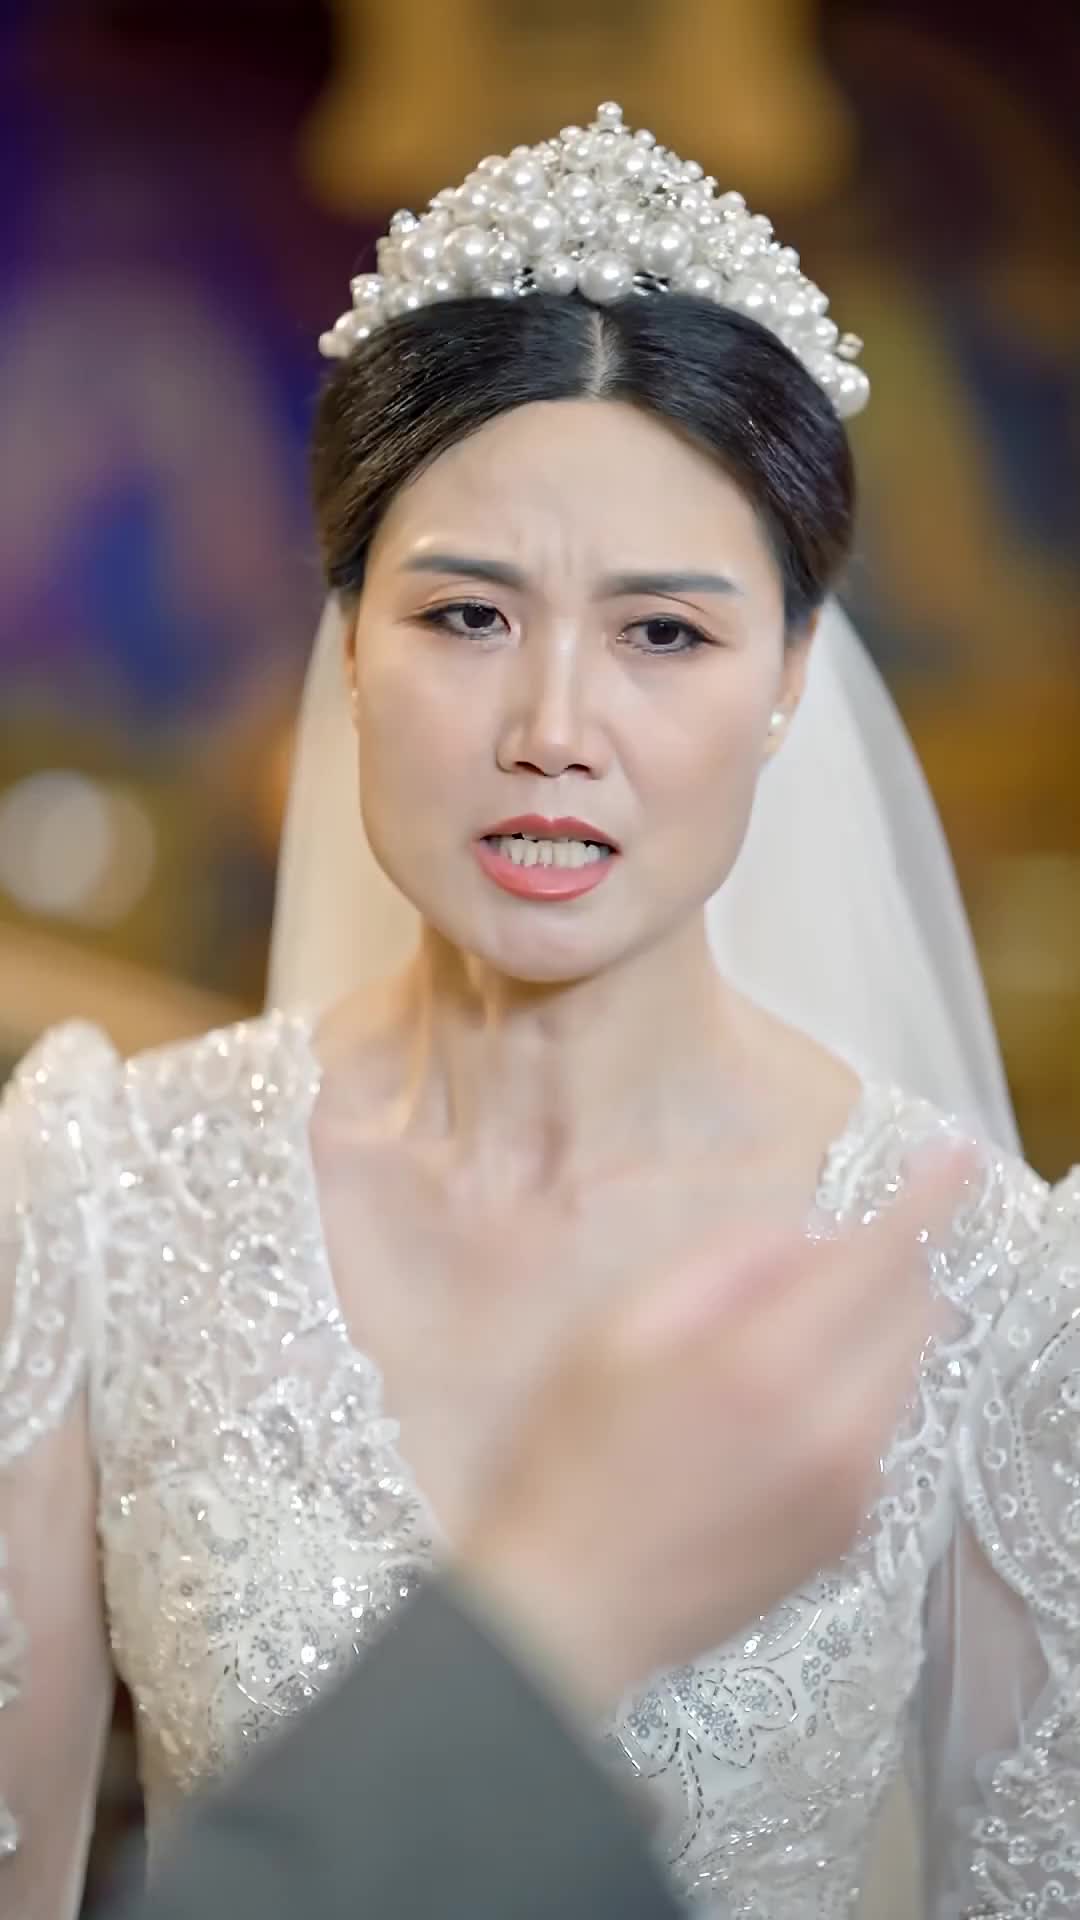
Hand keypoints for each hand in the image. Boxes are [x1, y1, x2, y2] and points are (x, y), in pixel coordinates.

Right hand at [453, 1144, 974, 1713]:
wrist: (571, 1609)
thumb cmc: (574, 1457)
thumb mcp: (617, 1332)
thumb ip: (721, 1268)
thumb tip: (805, 1240)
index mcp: (766, 1363)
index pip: (880, 1258)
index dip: (928, 1199)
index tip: (958, 1156)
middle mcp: (832, 1426)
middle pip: (914, 1314)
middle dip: (894, 1265)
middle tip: (832, 1255)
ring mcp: (852, 1488)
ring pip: (905, 1374)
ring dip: (874, 1332)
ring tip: (782, 1342)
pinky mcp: (849, 1532)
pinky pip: (881, 1432)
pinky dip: (855, 1396)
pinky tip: (777, 1415)